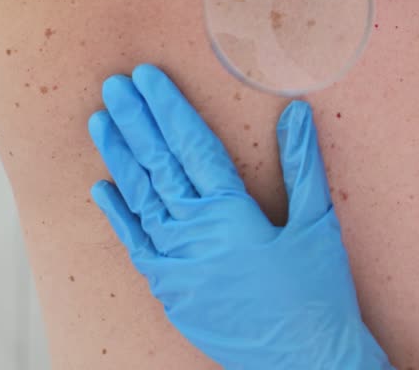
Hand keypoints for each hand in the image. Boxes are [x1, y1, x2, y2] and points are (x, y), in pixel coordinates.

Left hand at [89, 65, 389, 369]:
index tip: (147, 78)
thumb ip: (302, 164)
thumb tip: (295, 110)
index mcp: (232, 214)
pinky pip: (136, 246)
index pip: (191, 146)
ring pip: (140, 200)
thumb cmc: (319, 293)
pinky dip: (119, 215)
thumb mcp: (318, 222)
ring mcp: (176, 266)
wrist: (305, 361)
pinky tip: (102, 188)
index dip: (168, 108)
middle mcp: (195, 236)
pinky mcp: (171, 292)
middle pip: (158, 166)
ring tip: (100, 121)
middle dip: (134, 121)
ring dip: (118, 158)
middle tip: (114, 86)